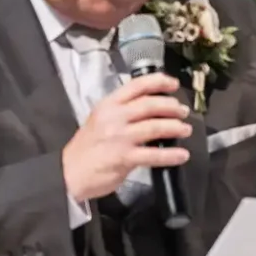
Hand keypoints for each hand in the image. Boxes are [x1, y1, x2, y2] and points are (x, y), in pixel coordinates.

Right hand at [61, 73, 190, 203]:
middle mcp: (114, 117)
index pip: (137, 86)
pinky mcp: (124, 158)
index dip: (159, 82)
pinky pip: (154, 154)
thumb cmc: (87, 148)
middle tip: (183, 112)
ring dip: (175, 127)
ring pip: (155, 127)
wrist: (69, 173)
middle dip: (172, 107)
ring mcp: (119, 137)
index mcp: (108, 105)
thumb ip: (122, 112)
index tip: (174, 84)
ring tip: (186, 130)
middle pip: (150, 105)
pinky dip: (171, 155)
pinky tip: (182, 155)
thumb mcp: (100, 120)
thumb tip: (152, 108)